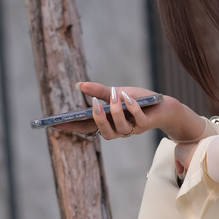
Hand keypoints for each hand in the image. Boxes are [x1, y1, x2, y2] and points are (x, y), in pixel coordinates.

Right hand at [48, 83, 204, 145]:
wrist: (164, 104)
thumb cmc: (138, 100)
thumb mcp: (116, 92)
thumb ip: (98, 91)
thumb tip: (79, 85)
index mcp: (108, 123)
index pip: (87, 127)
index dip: (72, 128)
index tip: (55, 125)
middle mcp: (119, 129)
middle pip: (104, 133)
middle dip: (98, 121)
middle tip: (93, 106)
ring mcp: (133, 128)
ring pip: (121, 128)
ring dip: (116, 112)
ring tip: (114, 96)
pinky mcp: (146, 124)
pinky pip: (138, 119)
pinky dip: (132, 108)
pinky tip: (127, 97)